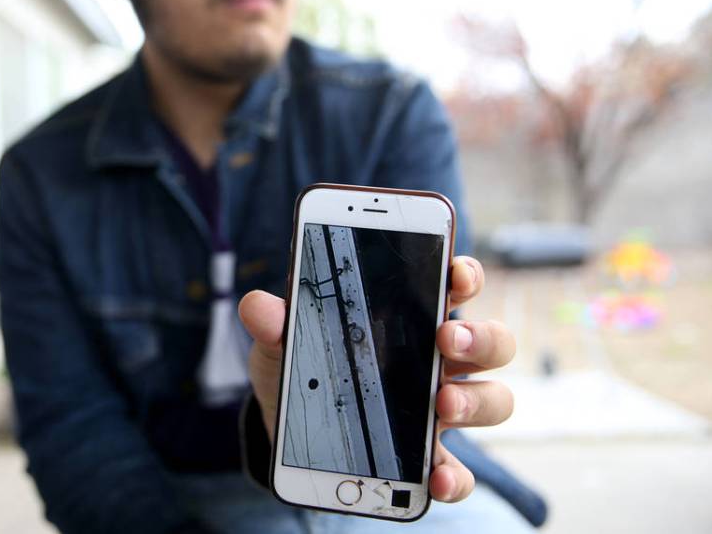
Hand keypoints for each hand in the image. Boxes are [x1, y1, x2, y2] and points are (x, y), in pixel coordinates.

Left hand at [238, 256, 514, 502]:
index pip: (454, 286)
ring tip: (442, 404)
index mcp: (408, 319)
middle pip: (492, 342)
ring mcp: (438, 410)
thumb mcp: (280, 343)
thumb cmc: (297, 369)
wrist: (285, 431)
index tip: (455, 274)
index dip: (464, 275)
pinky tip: (435, 476)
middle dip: (480, 337)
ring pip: (493, 399)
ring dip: (476, 399)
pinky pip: (460, 469)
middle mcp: (436, 361)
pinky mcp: (427, 458)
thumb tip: (257, 306)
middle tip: (446, 338)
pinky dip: (455, 476)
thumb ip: (275, 324)